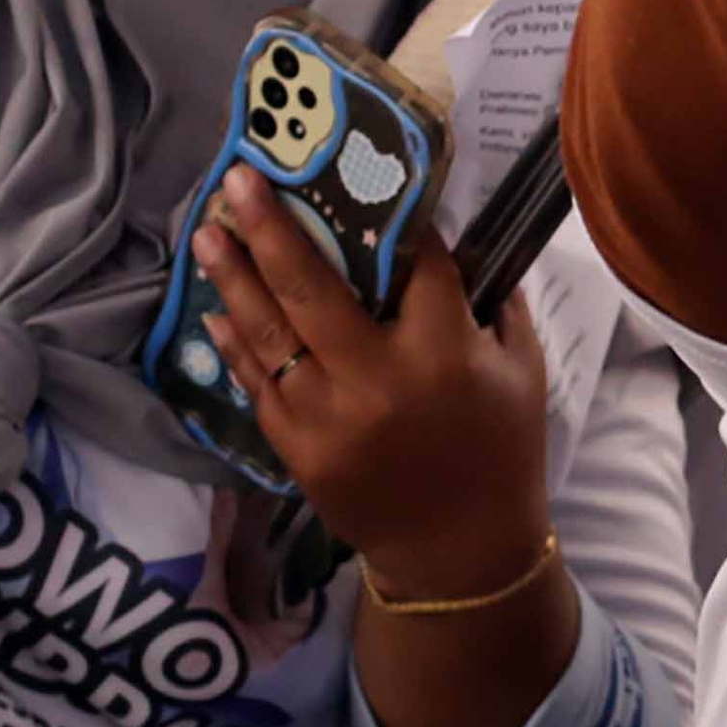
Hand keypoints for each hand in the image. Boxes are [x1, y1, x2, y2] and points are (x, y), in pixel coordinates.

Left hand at [193, 169, 553, 598]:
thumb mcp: (520, 367)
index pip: (412, 261)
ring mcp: (327, 417)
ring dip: (233, 276)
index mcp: (443, 351)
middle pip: (312, 285)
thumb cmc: (499, 449)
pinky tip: (217, 308)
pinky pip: (257, 384)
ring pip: (269, 332)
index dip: (393, 217)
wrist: (458, 551)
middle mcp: (377, 378)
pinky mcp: (297, 450)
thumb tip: (449, 238)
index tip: (367, 174)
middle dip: (271, 226)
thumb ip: (492, 301)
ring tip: (206, 231)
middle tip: (238, 177)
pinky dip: (235, 344)